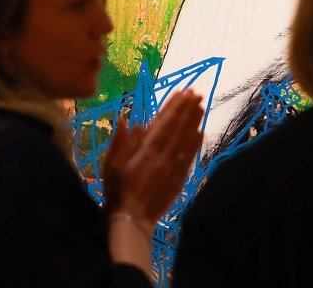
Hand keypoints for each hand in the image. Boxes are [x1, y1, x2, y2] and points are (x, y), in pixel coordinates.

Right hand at [104, 89, 204, 224]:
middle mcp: (162, 156)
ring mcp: (172, 167)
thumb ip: (121, 142)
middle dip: (187, 109)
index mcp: (145, 150)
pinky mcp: (178, 179)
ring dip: (193, 122)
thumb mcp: (111, 165)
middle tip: (196, 93)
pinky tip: (201, 133)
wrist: (131, 219)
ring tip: (201, 106)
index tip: (181, 92)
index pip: (162, 123)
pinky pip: (189, 158)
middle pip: (177, 128)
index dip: (173, 107)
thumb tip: (127, 120)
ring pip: (185, 140)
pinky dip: (195, 145)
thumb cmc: (117, 190)